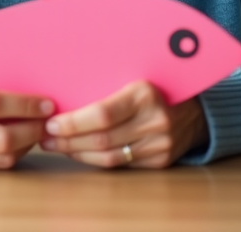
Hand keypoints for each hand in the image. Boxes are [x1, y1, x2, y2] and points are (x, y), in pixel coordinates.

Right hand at [0, 82, 53, 170]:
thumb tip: (35, 95)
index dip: (25, 105)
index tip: (47, 104)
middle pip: (1, 137)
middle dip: (32, 129)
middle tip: (49, 121)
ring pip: (1, 156)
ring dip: (28, 144)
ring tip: (39, 130)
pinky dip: (14, 154)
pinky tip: (22, 142)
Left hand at [40, 80, 207, 168]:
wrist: (195, 109)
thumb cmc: (154, 87)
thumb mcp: (134, 76)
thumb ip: (106, 83)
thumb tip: (62, 90)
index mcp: (145, 93)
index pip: (102, 114)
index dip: (74, 122)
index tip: (51, 122)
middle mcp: (155, 120)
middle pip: (102, 139)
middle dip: (68, 140)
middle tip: (45, 137)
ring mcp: (160, 144)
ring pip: (109, 157)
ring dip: (77, 153)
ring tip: (56, 146)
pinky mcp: (160, 161)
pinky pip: (120, 165)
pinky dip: (95, 160)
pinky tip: (79, 152)